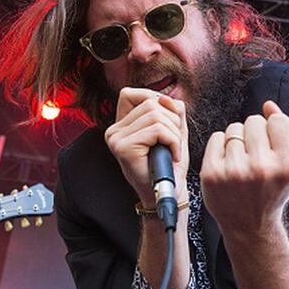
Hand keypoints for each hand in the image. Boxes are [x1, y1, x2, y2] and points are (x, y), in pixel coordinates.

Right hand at [104, 87, 188, 206]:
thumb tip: (168, 98)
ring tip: (173, 151)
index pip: (132, 94)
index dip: (153, 99)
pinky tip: (173, 156)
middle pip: (150, 103)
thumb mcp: (173, 132)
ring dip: (174, 133)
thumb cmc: (169, 166)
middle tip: (174, 143)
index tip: (167, 119)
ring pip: (156, 115)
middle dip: (172, 120)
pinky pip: (158, 130)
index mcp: (121, 125)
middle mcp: (113, 131)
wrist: (169, 194)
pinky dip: (173, 141)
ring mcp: (116, 139)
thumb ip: (172, 112)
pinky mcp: (124, 148)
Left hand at [200, 100, 288, 237]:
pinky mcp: (211, 173)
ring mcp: (233, 171)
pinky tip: (228, 163)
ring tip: (242, 161)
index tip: (271, 145)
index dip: (273, 129)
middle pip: (253, 121)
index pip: (276, 121)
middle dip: (254, 133)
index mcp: (286, 165)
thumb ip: (286, 132)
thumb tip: (268, 105)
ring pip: (234, 128)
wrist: (250, 224)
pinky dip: (221, 145)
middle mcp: (260, 168)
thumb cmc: (272, 190)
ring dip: (237, 140)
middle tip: (255, 154)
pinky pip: (216, 137)